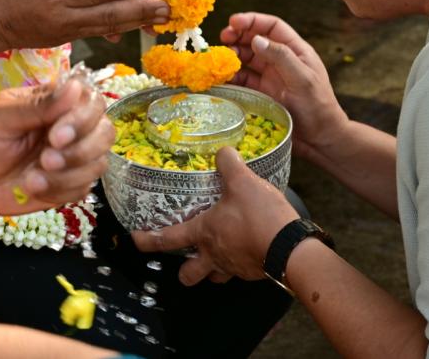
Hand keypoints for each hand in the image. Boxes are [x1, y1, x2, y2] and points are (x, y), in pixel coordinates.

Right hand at [0, 0, 169, 48]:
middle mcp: (67, 18)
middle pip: (110, 15)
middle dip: (141, 11)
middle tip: (167, 7)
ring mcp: (70, 32)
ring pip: (109, 27)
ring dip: (138, 22)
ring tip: (163, 17)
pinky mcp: (71, 38)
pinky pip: (101, 31)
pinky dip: (123, 27)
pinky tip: (141, 23)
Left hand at [0, 78, 114, 213]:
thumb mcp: (2, 117)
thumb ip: (39, 106)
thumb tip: (76, 87)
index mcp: (56, 104)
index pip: (92, 102)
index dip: (82, 119)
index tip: (55, 135)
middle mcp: (70, 128)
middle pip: (105, 133)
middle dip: (80, 150)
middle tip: (45, 159)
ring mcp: (70, 158)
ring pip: (98, 164)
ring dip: (68, 175)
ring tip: (32, 179)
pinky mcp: (65, 185)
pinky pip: (82, 189)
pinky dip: (60, 191)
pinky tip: (31, 188)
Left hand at [133, 148, 297, 283]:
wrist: (291, 248)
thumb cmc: (260, 217)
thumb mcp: (243, 181)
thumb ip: (230, 164)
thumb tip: (223, 152)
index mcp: (204, 233)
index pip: (167, 239)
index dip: (148, 240)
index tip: (136, 240)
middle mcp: (214, 255)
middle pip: (188, 274)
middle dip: (183, 271)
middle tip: (185, 259)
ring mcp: (233, 267)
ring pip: (214, 277)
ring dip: (211, 269)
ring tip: (215, 255)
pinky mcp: (253, 272)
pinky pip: (239, 272)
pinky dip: (237, 262)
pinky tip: (245, 247)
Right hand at [221, 13, 348, 161]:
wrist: (321, 139)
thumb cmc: (318, 107)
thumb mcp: (303, 79)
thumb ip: (281, 57)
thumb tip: (257, 39)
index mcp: (296, 51)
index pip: (272, 27)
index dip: (253, 21)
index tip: (233, 21)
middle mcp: (282, 60)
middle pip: (256, 39)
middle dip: (238, 35)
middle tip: (223, 37)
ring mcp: (271, 76)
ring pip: (247, 58)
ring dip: (233, 55)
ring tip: (221, 58)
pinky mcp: (262, 93)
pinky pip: (243, 80)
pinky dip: (232, 76)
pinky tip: (223, 77)